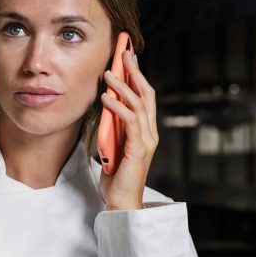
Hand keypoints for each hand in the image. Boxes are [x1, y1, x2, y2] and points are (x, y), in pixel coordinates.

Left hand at [99, 50, 158, 209]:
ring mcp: (146, 140)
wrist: (121, 203)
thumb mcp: (112, 147)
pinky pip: (129, 120)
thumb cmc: (116, 178)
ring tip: (108, 73)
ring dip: (123, 85)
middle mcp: (150, 133)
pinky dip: (117, 106)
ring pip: (138, 104)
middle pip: (146, 94)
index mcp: (146, 132)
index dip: (137, 77)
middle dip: (135, 72)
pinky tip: (106, 97)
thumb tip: (105, 109)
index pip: (144, 98)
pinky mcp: (139, 148)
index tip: (127, 59)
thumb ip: (113, 129)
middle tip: (123, 53)